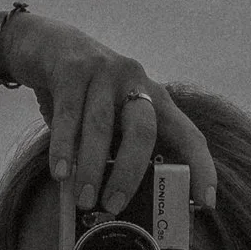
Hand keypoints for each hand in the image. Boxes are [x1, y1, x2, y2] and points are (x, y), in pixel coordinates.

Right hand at [0, 11, 216, 213]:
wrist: (44, 42)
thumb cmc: (84, 92)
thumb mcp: (109, 115)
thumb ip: (117, 147)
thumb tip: (118, 201)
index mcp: (153, 97)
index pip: (188, 133)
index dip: (201, 167)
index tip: (206, 202)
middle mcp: (135, 80)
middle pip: (143, 131)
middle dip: (130, 173)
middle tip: (114, 206)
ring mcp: (104, 71)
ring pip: (101, 127)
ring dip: (93, 168)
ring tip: (84, 199)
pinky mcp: (72, 69)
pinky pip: (69, 115)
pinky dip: (64, 148)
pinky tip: (60, 173)